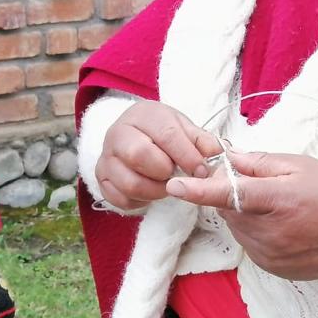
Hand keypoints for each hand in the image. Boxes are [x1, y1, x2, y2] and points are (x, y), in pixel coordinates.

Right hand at [95, 101, 223, 209]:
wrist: (135, 135)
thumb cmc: (163, 132)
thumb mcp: (184, 128)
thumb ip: (201, 140)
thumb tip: (216, 153)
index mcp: (143, 115)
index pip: (166, 135)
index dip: (187, 156)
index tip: (201, 170)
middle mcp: (118, 133)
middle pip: (139, 156)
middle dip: (165, 172)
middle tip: (177, 176)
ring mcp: (106, 158)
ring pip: (130, 183)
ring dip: (155, 191)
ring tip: (165, 185)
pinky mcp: (101, 180)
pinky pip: (121, 200)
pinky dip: (141, 202)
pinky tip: (150, 193)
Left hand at [166, 151, 317, 282]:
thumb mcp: (302, 167)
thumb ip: (260, 163)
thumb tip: (228, 159)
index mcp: (280, 201)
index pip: (230, 195)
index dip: (199, 191)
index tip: (175, 185)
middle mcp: (270, 233)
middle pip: (228, 210)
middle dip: (232, 194)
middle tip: (260, 183)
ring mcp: (270, 255)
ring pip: (236, 227)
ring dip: (243, 213)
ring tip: (278, 206)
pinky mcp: (271, 268)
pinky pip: (249, 243)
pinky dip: (255, 230)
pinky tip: (283, 225)